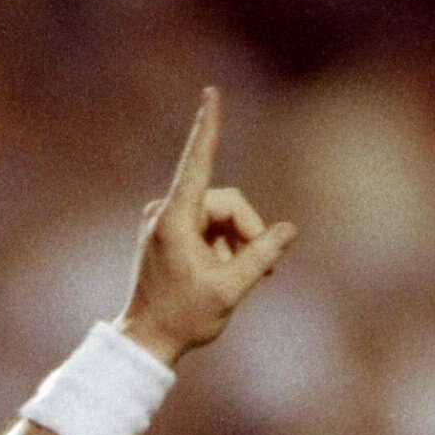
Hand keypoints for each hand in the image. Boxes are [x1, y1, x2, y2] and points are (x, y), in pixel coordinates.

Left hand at [118, 88, 295, 365]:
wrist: (145, 341)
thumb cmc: (183, 318)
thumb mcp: (230, 289)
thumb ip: (261, 255)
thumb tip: (288, 230)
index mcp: (174, 219)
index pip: (198, 162)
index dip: (208, 126)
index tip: (211, 93)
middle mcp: (164, 212)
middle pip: (225, 202)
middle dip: (247, 231)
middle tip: (262, 268)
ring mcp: (163, 222)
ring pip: (219, 216)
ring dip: (235, 243)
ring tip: (239, 278)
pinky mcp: (165, 232)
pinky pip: (206, 227)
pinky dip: (221, 245)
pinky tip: (224, 273)